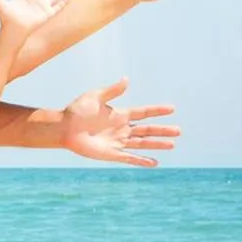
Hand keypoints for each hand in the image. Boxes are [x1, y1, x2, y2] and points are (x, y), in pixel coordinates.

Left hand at [60, 77, 179, 167]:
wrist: (63, 128)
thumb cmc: (76, 111)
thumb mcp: (95, 97)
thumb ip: (112, 91)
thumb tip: (127, 79)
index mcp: (119, 115)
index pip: (143, 112)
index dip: (157, 111)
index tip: (172, 108)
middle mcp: (121, 129)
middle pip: (146, 129)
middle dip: (162, 130)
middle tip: (179, 131)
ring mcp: (117, 142)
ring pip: (142, 143)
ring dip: (156, 144)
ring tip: (173, 145)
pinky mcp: (110, 154)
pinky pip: (129, 158)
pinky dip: (141, 161)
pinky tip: (155, 162)